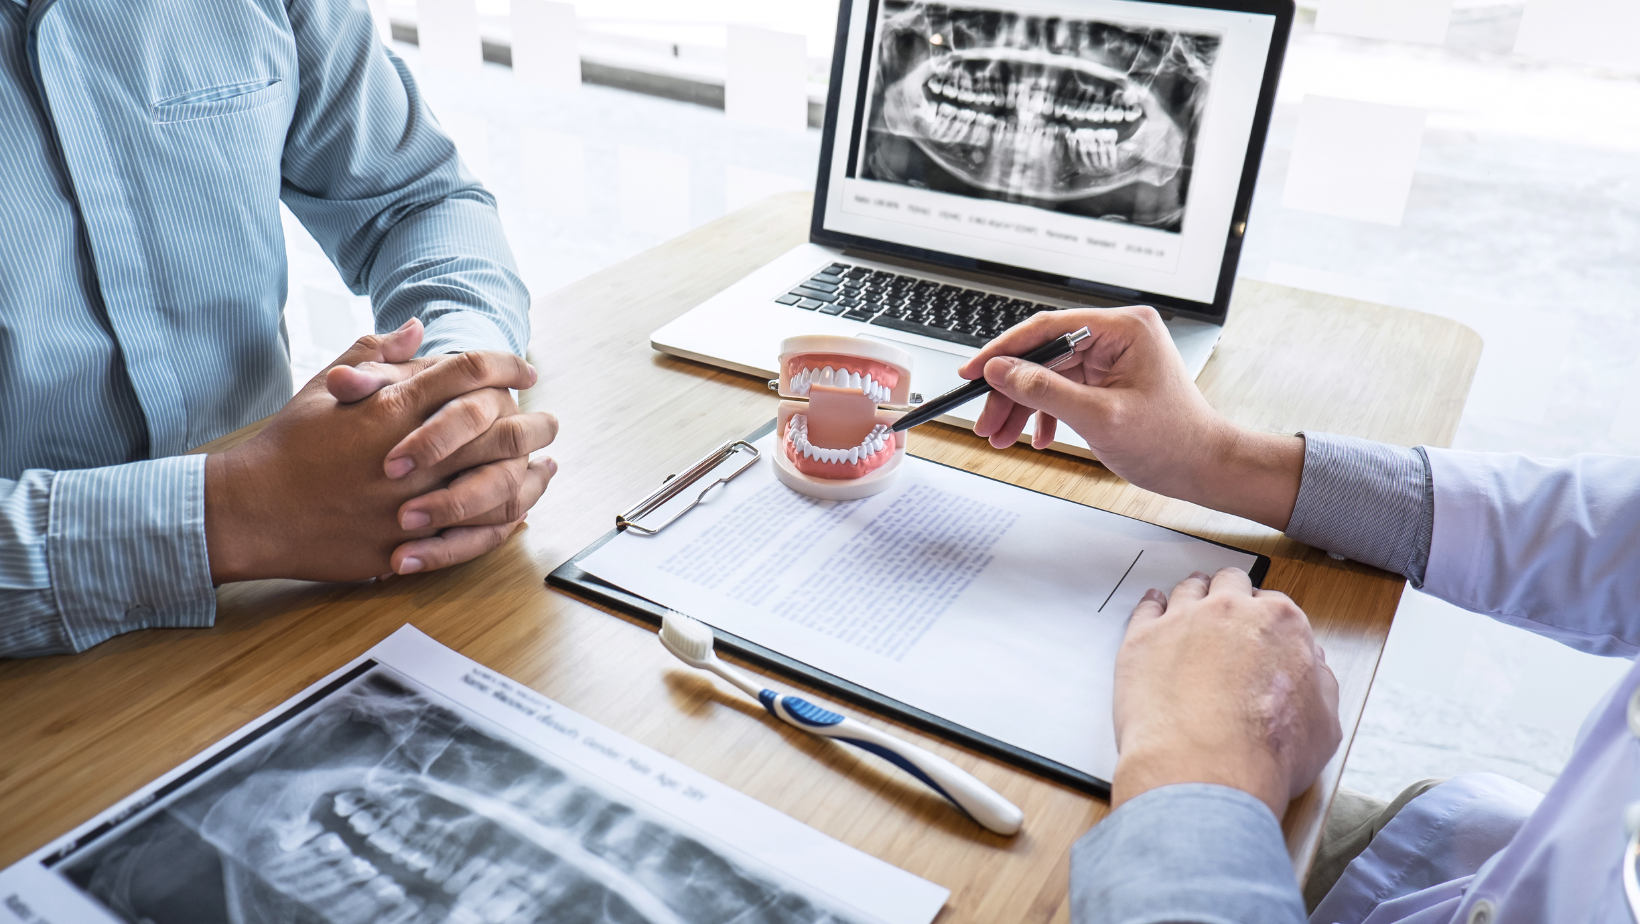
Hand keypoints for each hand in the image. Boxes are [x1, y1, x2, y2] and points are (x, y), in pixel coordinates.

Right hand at [204, 324, 555, 581]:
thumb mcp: (325, 387)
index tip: (525, 368)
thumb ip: (375, 353)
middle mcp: (410, 455)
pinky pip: (472, 537)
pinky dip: (502, 523)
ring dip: (529, 475)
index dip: (506, 364)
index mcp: (391, 408)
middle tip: (550, 421)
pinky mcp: (405, 546)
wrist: (250, 510)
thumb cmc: (287, 446)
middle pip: (498, 430)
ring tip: (545, 465)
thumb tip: (417, 327)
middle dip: (534, 422)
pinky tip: (518, 513)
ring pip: (496, 487)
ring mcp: (410, 505)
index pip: (468, 373)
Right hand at [955, 307, 1303, 529]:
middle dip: (1011, 391)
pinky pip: (1064, 388)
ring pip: (1049, 374)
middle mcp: (1118, 335)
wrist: (1204, 468)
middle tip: (986, 420)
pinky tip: (1037, 436)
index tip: (973, 371)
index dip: (1004, 351)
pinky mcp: (1109, 379)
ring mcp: (1113, 357)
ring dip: (1022, 406)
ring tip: (1002, 436)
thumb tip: (1001, 370)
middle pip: (1044, 354)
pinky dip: (1045, 413)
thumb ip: (1044, 390)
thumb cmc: (1172, 442)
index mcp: (1124, 329)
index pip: (1049, 328)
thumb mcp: (1099, 418)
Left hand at [1110, 568, 1340, 817]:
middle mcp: (1231, 611)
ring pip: (1188, 590)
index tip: (1259, 629)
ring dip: (1192, 594)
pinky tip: (1153, 609)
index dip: (1265, 618)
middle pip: (1229, 585)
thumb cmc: (1265, 752)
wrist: (1206, 768)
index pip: (1274, 604)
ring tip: (1190, 602)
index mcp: (1280, 623)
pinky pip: (1146, 608)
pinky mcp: (1143, 638)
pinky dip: (1151, 606)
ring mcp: (1183, 620)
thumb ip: (1320, 685)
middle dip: (1229, 595)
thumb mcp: (1324, 725)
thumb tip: (1314, 669)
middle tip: (1225, 610)